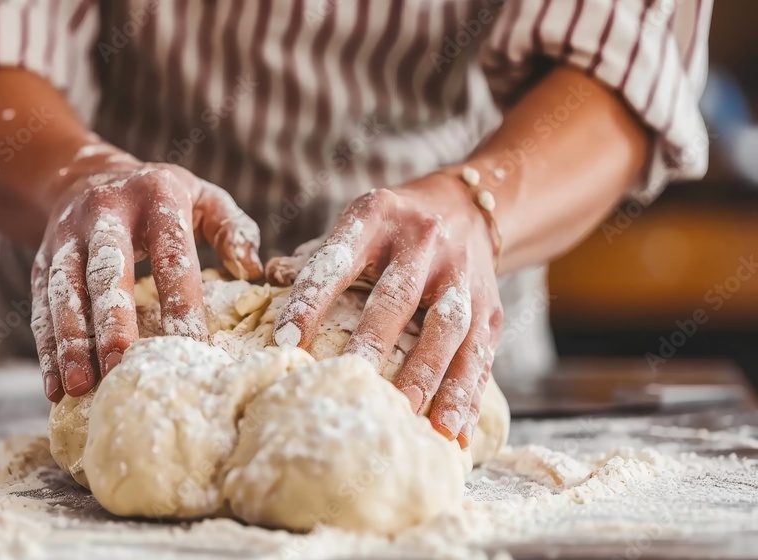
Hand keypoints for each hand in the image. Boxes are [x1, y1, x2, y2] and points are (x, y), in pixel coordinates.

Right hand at [31, 158, 262, 400]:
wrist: (84, 175)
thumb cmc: (160, 198)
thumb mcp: (203, 196)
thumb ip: (232, 228)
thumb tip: (253, 269)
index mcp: (155, 197)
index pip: (171, 255)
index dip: (181, 302)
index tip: (194, 347)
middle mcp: (105, 213)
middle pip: (107, 271)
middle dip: (112, 321)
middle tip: (121, 365)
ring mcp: (67, 237)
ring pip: (65, 292)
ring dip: (72, 341)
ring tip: (82, 386)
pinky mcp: (42, 261)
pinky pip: (41, 307)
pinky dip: (48, 348)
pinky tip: (55, 385)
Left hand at [268, 174, 502, 446]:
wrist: (468, 208)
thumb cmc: (391, 229)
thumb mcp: (356, 225)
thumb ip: (316, 257)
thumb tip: (267, 278)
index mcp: (377, 217)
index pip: (337, 260)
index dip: (311, 300)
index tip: (283, 343)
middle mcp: (423, 242)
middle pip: (398, 297)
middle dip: (376, 342)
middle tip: (353, 383)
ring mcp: (461, 275)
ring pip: (448, 329)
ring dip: (431, 378)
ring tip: (413, 419)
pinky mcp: (490, 307)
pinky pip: (480, 354)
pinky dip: (467, 396)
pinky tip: (455, 434)